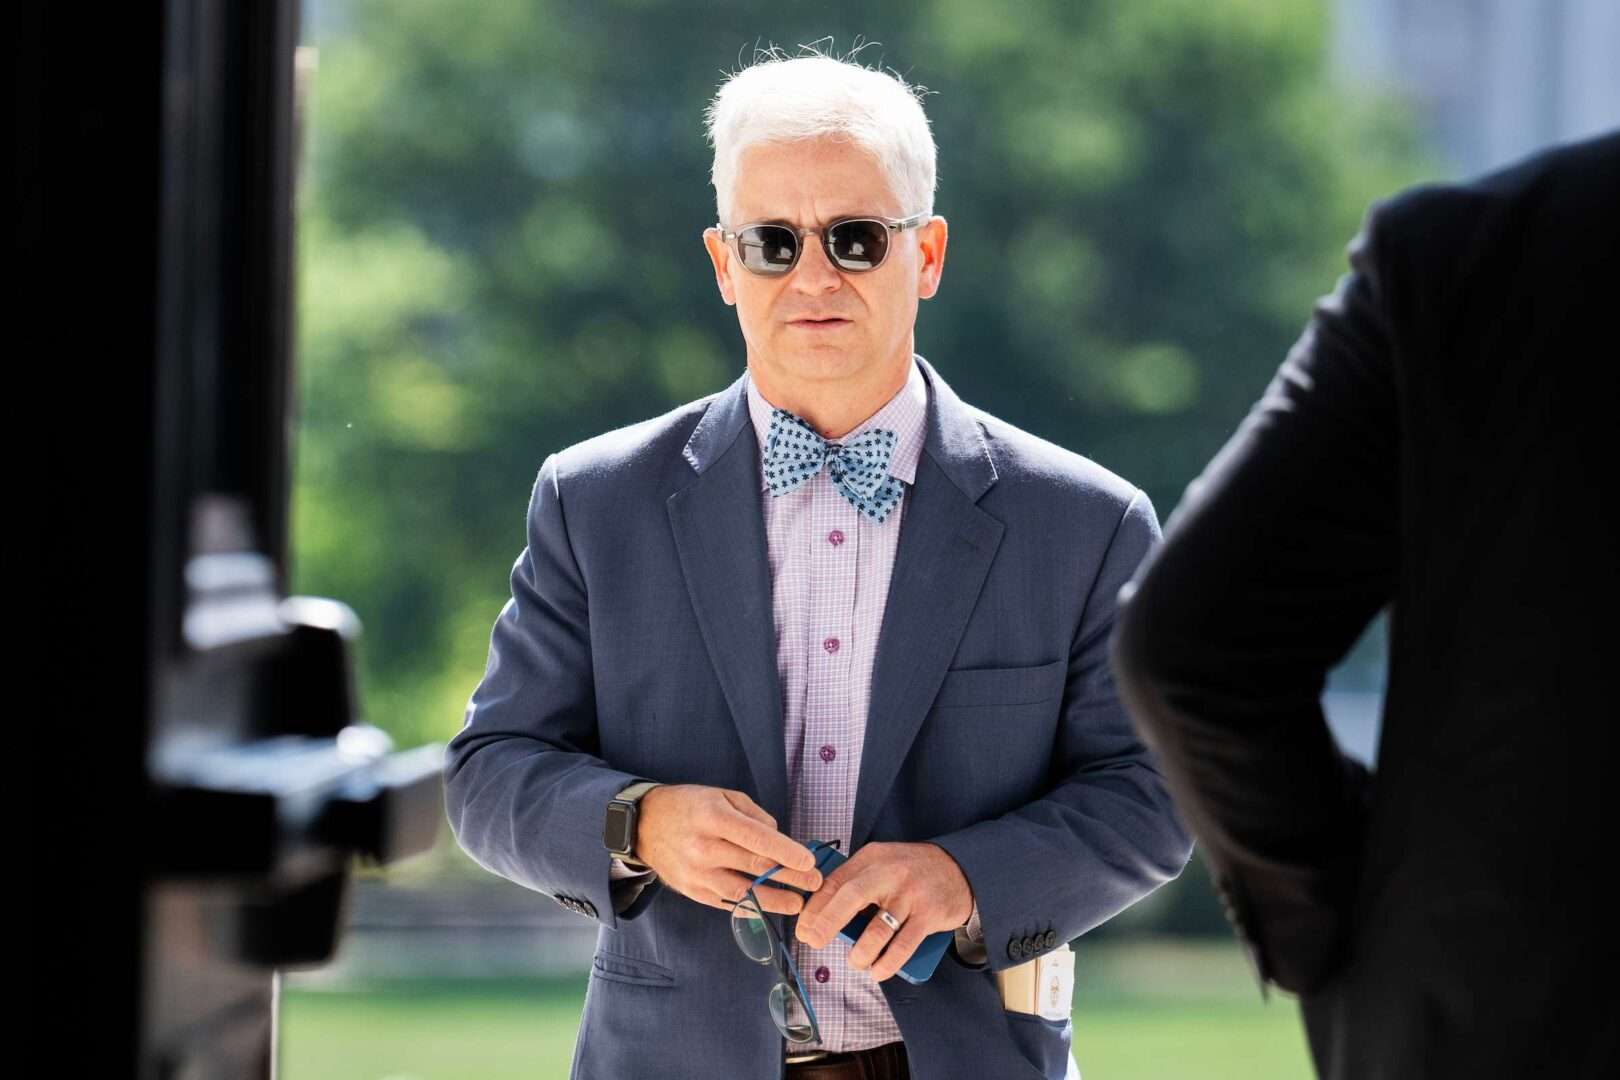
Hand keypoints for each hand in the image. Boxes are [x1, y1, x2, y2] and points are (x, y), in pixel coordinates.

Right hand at [634, 784, 822, 915]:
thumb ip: (753, 815)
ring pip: (744, 892)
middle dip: (790, 876)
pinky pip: (727, 903)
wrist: (644, 825)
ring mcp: (698, 874)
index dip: (787, 852)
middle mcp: (705, 848)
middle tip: (814, 882)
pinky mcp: (694, 892)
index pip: (758, 839)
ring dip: (775, 900)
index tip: (809, 861)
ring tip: (797, 904)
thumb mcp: (721, 795)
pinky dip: (751, 907)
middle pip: (755, 867)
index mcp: (714, 818)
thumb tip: (778, 840)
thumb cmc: (689, 806)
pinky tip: (770, 908)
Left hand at [794, 842, 973, 981]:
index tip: (804, 928)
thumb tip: (822, 913)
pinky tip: (877, 971)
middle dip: (826, 924)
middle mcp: (890, 873)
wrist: (960, 868)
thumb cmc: (911, 871)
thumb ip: (856, 880)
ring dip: (860, 953)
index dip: (815, 908)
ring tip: (855, 962)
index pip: (835, 881)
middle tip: (814, 942)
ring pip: (877, 931)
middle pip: (850, 899)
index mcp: (872, 858)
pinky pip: (902, 947)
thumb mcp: (882, 862)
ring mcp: (910, 895)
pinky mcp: (929, 916)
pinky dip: (886, 964)